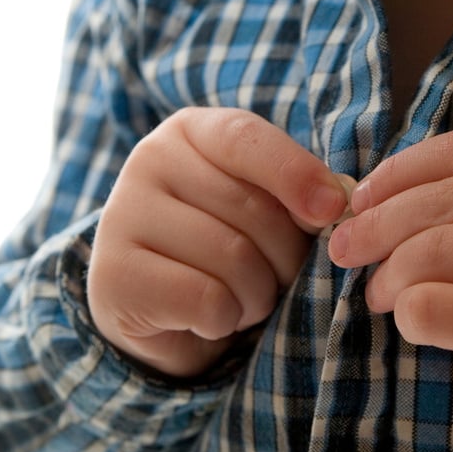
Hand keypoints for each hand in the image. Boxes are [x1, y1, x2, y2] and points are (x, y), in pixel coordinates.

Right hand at [88, 108, 348, 377]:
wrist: (161, 310)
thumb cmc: (228, 245)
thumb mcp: (265, 206)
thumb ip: (299, 193)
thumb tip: (338, 200)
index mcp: (191, 132)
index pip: (246, 139)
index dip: (295, 173)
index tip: (333, 209)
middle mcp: (148, 161)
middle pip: (250, 208)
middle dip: (286, 257)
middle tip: (278, 276)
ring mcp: (122, 216)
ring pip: (233, 258)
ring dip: (259, 294)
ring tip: (243, 296)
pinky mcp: (114, 276)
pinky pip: (207, 300)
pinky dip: (227, 319)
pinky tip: (212, 317)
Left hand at [329, 126, 452, 438]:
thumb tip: (386, 194)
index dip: (403, 169)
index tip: (364, 197)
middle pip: (443, 198)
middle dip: (375, 224)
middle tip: (345, 249)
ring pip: (433, 251)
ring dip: (387, 275)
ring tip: (378, 296)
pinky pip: (439, 307)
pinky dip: (409, 314)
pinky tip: (413, 323)